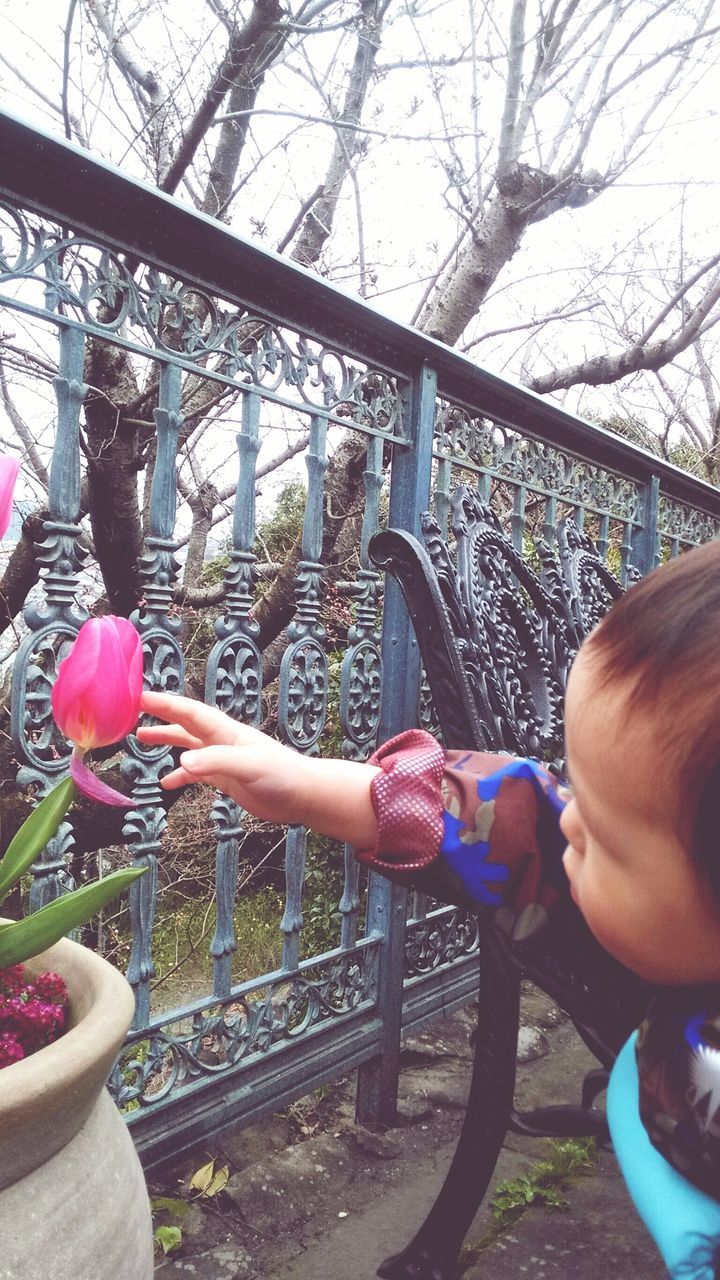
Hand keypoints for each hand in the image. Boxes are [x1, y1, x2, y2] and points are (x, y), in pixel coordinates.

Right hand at [138, 691, 379, 846]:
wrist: (303, 795)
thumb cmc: (282, 776)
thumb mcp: (248, 767)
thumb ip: (216, 763)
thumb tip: (181, 763)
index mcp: (226, 732)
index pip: (190, 712)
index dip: (165, 703)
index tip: (139, 696)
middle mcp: (222, 741)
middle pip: (185, 723)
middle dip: (161, 715)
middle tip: (132, 711)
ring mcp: (224, 759)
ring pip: (188, 746)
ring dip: (166, 741)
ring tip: (141, 739)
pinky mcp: (228, 778)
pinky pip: (197, 773)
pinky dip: (181, 776)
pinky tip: (166, 784)